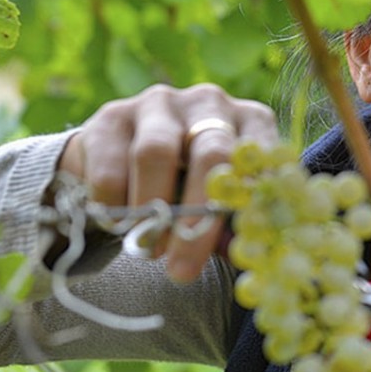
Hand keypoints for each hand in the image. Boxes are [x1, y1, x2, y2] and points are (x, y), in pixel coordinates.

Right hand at [58, 83, 279, 281]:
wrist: (125, 157)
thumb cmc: (191, 182)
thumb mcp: (222, 195)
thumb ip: (237, 219)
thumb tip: (250, 253)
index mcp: (251, 120)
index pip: (260, 155)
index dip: (250, 199)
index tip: (241, 242)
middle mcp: (211, 102)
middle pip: (210, 153)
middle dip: (196, 217)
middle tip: (182, 269)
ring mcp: (161, 103)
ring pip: (156, 153)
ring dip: (151, 210)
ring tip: (149, 249)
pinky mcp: (114, 115)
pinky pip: (110, 164)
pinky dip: (113, 205)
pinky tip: (117, 227)